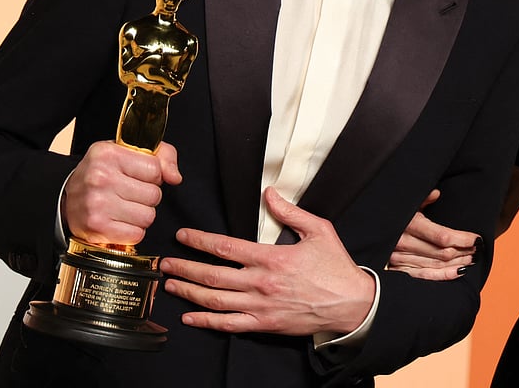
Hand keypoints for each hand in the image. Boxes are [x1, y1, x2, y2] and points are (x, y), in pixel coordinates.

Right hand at [63, 140, 180, 245]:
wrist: (66, 198)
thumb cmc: (101, 174)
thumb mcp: (127, 152)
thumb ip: (161, 156)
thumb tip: (175, 177)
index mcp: (108, 154)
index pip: (155, 169)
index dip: (153, 175)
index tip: (139, 176)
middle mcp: (101, 178)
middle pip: (154, 195)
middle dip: (148, 196)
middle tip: (130, 194)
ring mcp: (97, 204)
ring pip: (148, 217)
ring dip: (141, 215)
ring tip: (125, 207)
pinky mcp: (98, 228)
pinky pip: (136, 234)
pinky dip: (132, 231)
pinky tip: (119, 221)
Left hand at [160, 187, 375, 336]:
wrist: (353, 304)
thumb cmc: (336, 266)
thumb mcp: (319, 230)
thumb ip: (290, 211)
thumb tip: (269, 193)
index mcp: (272, 258)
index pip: (226, 247)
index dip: (200, 241)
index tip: (183, 236)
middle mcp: (261, 283)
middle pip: (213, 275)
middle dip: (185, 267)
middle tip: (165, 262)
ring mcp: (261, 306)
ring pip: (216, 300)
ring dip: (190, 292)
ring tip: (171, 284)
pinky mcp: (265, 325)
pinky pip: (230, 325)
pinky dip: (207, 322)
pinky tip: (190, 317)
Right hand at [387, 189, 478, 280]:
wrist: (368, 228)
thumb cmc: (391, 213)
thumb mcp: (405, 202)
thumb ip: (422, 198)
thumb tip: (436, 193)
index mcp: (409, 224)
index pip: (443, 236)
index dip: (463, 239)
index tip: (477, 238)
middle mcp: (403, 242)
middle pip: (442, 253)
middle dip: (463, 251)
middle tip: (477, 250)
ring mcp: (399, 258)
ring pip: (436, 265)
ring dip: (457, 263)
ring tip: (471, 260)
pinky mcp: (397, 269)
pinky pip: (423, 276)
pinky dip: (443, 276)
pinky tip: (457, 273)